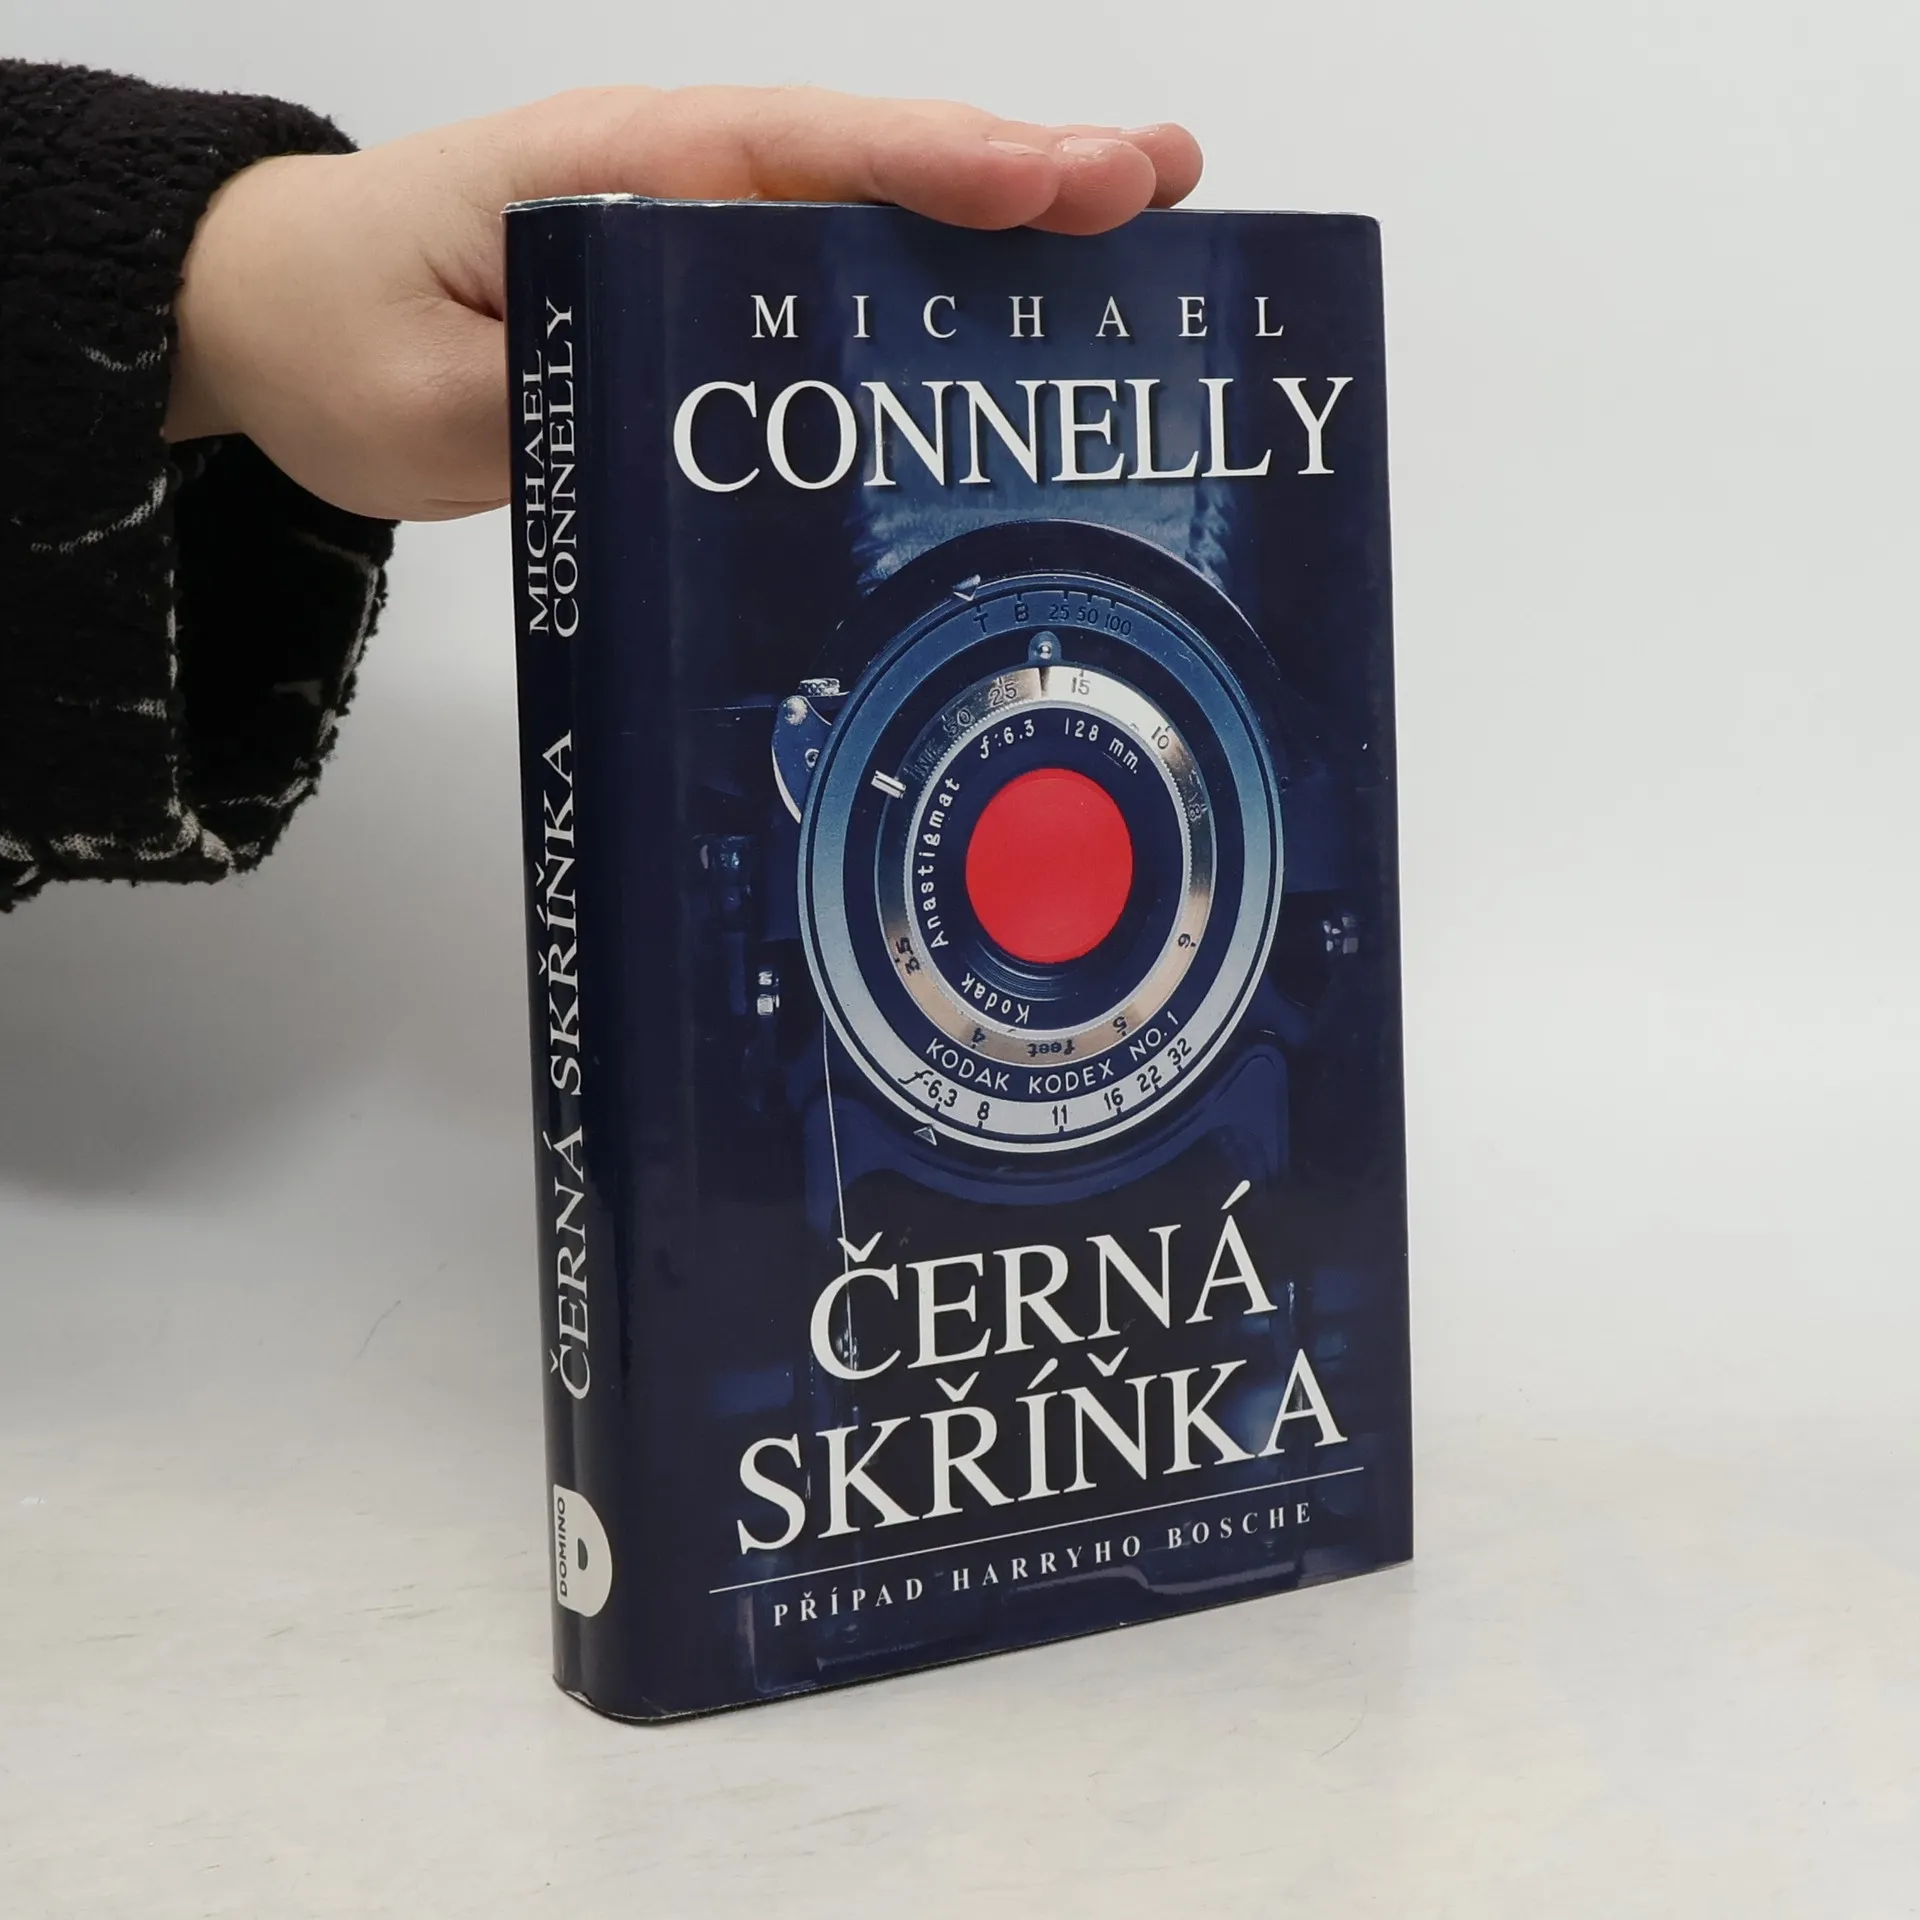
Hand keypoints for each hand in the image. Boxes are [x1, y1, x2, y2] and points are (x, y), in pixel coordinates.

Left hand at [164, 87, 1202, 521]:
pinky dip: (933, 282)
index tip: (1050, 182)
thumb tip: (669, 438)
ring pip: (870, 211)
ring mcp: (694, 230)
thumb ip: (543, 411)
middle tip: (1163, 185)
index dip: (931, 169)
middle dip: (1022, 172)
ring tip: (1141, 224)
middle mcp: (671, 182)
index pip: (795, 153)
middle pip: (869, 163)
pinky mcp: (701, 288)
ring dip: (1005, 219)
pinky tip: (1013, 307)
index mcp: (610, 175)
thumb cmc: (334, 329)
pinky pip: (834, 273)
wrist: (279, 315)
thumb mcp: (412, 404)